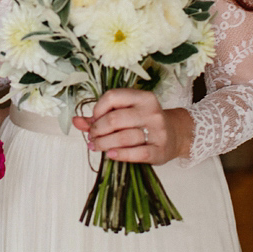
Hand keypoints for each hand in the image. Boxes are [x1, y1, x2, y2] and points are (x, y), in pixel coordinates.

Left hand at [71, 88, 193, 164]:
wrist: (176, 135)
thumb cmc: (145, 123)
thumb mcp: (126, 114)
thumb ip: (100, 117)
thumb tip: (76, 121)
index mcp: (143, 97)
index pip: (112, 97)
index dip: (97, 109)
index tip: (94, 120)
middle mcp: (151, 111)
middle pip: (115, 119)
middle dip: (98, 130)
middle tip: (93, 137)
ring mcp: (157, 131)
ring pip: (123, 137)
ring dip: (104, 144)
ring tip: (97, 147)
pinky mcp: (160, 150)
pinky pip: (136, 153)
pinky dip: (120, 155)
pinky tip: (110, 155)